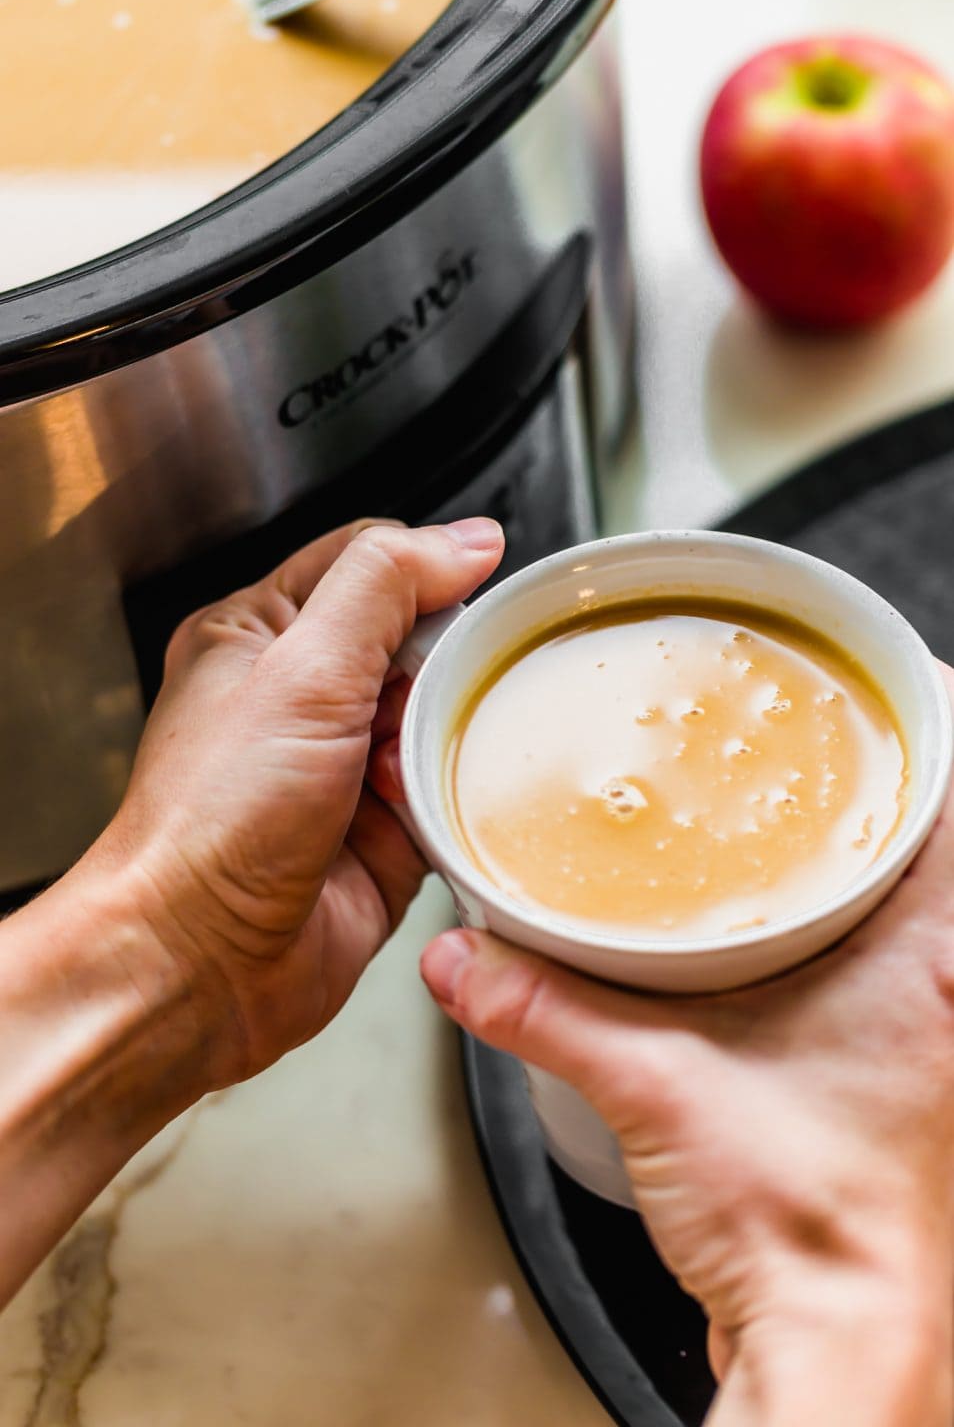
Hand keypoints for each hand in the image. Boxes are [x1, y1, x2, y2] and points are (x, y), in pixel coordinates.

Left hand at [85, 517, 503, 1088]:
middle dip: (438, 672)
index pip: (366, 564)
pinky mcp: (384, 836)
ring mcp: (343, 769)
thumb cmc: (211, 828)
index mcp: (259, 636)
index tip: (479, 585)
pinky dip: (453, 801)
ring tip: (407, 770)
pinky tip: (428, 813)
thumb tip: (463, 541)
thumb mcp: (300, 672)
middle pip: (416, 643)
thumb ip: (384, 587)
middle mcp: (300, 699)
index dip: (426, 571)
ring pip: (442, 720)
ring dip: (444, 741)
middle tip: (430, 698)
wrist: (202, 964)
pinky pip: (451, 794)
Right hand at [420, 668, 953, 1426]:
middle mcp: (944, 980)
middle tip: (812, 723)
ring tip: (793, 795)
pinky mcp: (892, 1061)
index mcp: (929, 953)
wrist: (837, 1332)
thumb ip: (541, 1009)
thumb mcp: (655, 1084)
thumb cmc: (805, 1223)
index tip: (885, 672)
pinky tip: (777, 914)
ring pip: (917, 892)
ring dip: (863, 841)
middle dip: (877, 771)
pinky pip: (890, 949)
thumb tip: (466, 957)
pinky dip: (844, 910)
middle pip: (937, 829)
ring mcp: (926, 1023)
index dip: (933, 718)